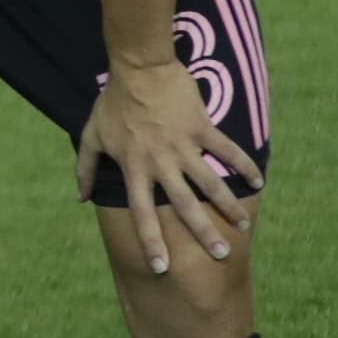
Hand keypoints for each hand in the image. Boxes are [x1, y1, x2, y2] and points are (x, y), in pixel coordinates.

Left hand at [75, 54, 259, 276]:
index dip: (151, 242)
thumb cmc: (113, 103)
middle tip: (221, 255)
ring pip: (210, 183)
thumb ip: (85, 168)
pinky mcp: (202, 128)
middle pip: (183, 206)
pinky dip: (244, 166)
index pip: (141, 214)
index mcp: (134, 169)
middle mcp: (160, 163)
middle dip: (202, 233)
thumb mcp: (91, 136)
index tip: (161, 268)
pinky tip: (258, 182)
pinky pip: (227, 151)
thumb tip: (79, 197)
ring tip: (242, 227)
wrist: (138, 68)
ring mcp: (183, 146)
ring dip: (229, 206)